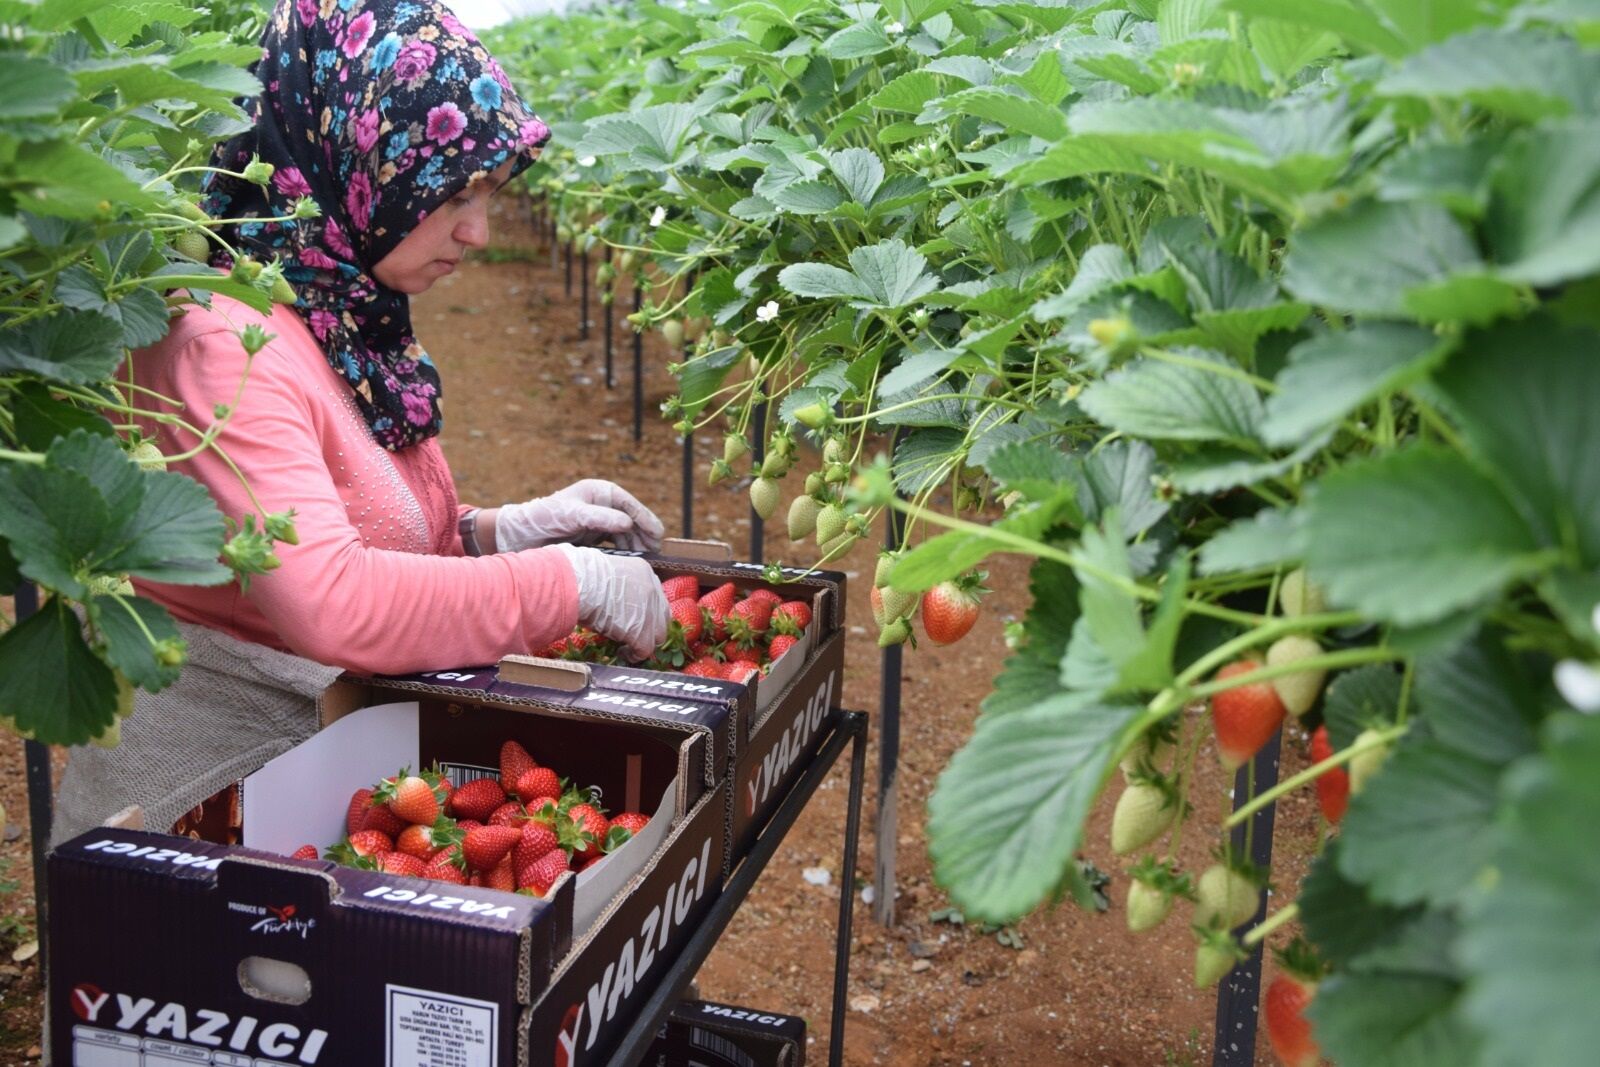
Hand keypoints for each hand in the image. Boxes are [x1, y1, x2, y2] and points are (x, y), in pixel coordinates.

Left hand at [495, 479, 664, 551]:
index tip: (658, 535)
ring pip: (625, 533)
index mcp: (600, 492)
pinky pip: (615, 544)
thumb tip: (628, 523)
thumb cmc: (543, 518)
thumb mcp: (572, 515)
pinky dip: (624, 552)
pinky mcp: (592, 537)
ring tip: (645, 560)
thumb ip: (599, 518)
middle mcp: (601, 505)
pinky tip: (629, 562)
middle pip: (631, 519)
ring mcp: (598, 521)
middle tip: (655, 553)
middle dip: (644, 535)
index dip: (646, 519)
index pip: (630, 504)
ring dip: (636, 545)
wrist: (518, 536)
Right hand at [551, 544, 667, 661]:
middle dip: (651, 624)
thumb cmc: (584, 576)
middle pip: (662, 614)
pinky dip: (635, 654)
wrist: (582, 585)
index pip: (653, 594)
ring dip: (645, 640)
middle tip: (635, 631)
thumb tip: (610, 597)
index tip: (634, 614)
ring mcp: (651, 612)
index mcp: (644, 572)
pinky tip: (624, 654)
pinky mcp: (642, 633)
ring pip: (657, 633)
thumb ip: (617, 585)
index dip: (645, 607)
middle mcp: (653, 590)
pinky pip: (645, 649)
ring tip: (630, 646)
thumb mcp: (608, 574)